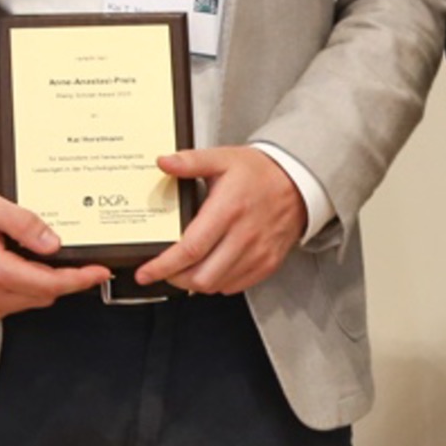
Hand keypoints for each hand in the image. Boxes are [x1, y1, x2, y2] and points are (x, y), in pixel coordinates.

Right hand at [0, 192, 108, 329]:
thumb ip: (25, 224)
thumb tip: (53, 243)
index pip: (50, 283)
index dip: (79, 279)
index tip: (98, 272)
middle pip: (42, 295)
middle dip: (53, 277)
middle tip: (43, 253)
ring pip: (25, 304)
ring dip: (30, 285)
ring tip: (9, 259)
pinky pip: (5, 310)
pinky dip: (11, 294)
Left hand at [131, 146, 308, 295]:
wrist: (299, 183)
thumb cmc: (260, 172)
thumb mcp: (223, 159)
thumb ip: (191, 161)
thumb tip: (163, 162)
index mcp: (229, 209)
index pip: (190, 248)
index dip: (163, 266)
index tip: (145, 272)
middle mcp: (244, 236)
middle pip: (200, 276)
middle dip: (174, 278)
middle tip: (163, 269)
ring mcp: (257, 253)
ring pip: (215, 285)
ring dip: (193, 282)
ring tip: (183, 269)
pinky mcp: (267, 264)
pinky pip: (234, 286)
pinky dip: (216, 282)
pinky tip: (210, 267)